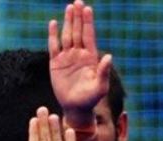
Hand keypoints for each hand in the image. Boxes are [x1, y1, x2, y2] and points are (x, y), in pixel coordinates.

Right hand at [48, 0, 111, 125]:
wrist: (76, 108)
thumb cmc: (91, 99)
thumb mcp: (100, 86)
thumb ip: (104, 71)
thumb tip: (109, 56)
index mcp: (90, 58)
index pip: (88, 36)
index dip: (88, 22)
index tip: (88, 9)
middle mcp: (79, 54)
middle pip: (78, 31)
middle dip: (78, 17)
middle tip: (78, 2)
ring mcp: (67, 57)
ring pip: (67, 35)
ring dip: (68, 22)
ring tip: (69, 7)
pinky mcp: (55, 63)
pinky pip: (54, 46)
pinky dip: (53, 35)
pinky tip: (54, 23)